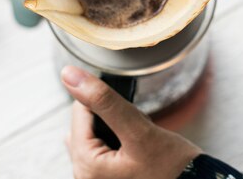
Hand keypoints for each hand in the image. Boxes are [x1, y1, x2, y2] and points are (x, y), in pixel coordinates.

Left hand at [61, 66, 201, 178]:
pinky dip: (117, 141)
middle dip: (110, 119)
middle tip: (137, 133)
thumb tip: (69, 75)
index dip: (106, 104)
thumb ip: (104, 102)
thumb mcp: (139, 130)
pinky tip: (135, 150)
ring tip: (138, 143)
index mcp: (85, 167)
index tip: (130, 116)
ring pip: (94, 135)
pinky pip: (101, 149)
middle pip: (85, 126)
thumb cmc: (172, 168)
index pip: (79, 113)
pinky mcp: (106, 178)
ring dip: (114, 130)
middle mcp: (83, 177)